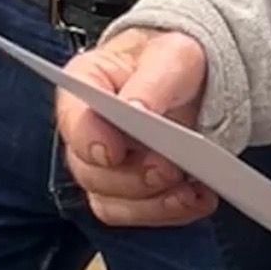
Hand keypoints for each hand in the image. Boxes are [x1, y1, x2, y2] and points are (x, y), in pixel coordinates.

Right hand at [56, 27, 216, 227]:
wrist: (193, 81)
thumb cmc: (173, 60)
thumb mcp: (173, 55)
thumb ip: (153, 81)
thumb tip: (135, 109)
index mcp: (86, 83)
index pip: (73, 116)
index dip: (88, 139)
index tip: (113, 151)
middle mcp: (86, 130)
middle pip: (91, 170)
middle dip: (132, 177)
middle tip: (169, 168)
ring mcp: (103, 166)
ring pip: (112, 202)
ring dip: (152, 203)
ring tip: (192, 191)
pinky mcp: (126, 192)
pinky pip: (138, 214)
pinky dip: (169, 211)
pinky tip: (197, 198)